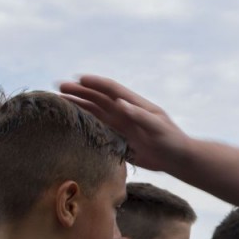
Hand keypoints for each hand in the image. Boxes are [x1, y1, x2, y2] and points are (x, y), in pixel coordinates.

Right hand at [59, 76, 188, 172]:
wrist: (178, 159)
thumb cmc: (172, 141)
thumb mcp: (158, 127)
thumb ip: (139, 116)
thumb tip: (120, 103)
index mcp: (135, 105)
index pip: (112, 90)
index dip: (96, 83)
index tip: (79, 78)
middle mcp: (125, 113)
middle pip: (99, 99)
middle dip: (80, 92)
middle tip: (60, 87)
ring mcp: (121, 126)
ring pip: (95, 113)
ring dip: (79, 106)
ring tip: (61, 101)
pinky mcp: (119, 140)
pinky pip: (98, 130)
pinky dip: (85, 125)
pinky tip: (72, 123)